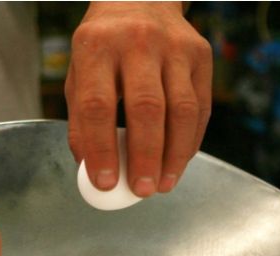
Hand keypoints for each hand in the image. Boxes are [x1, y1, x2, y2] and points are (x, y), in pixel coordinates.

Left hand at [65, 1, 211, 195]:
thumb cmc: (102, 49)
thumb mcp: (78, 75)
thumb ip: (81, 122)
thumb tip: (90, 172)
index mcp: (96, 46)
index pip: (98, 105)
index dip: (102, 149)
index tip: (105, 184)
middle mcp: (137, 41)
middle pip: (146, 108)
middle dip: (145, 157)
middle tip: (141, 191)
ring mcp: (175, 45)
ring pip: (181, 109)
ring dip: (174, 155)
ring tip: (162, 184)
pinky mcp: (201, 54)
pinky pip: (200, 106)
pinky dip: (190, 141)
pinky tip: (178, 162)